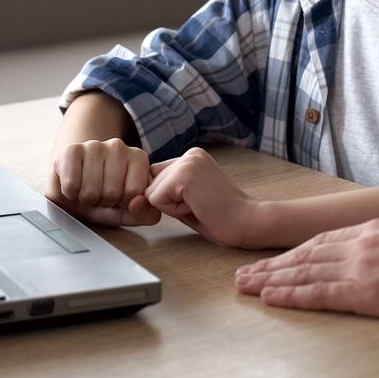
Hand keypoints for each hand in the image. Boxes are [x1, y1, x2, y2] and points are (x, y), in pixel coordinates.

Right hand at [46, 138, 160, 226]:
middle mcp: (118, 146)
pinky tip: (74, 185)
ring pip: (91, 190)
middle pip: (112, 192)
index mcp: (138, 158)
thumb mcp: (127, 211)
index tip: (118, 198)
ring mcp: (94, 145)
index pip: (135, 192)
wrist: (73, 187)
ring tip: (87, 190)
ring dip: (86, 199)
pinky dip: (70, 193)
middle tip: (99, 195)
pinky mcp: (71, 150)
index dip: (123, 203)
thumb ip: (145, 213)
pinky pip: (72, 184)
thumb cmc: (102, 197)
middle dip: (103, 202)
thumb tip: (138, 203)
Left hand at [145, 147, 262, 247]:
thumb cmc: (222, 218)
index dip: (169, 199)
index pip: (156, 179)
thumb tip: (131, 199)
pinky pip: (156, 199)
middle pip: (151, 184)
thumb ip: (161, 196)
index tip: (198, 203)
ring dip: (171, 207)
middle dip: (168, 203)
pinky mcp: (184, 174)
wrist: (248, 223)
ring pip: (152, 192)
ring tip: (199, 206)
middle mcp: (189, 154)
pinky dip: (173, 210)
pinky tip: (197, 207)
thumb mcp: (186, 202)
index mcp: (192, 157)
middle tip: (200, 206)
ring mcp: (187, 161)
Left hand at [235, 219, 378, 320]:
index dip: (294, 253)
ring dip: (271, 280)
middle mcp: (361, 242)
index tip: (275, 261)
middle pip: (305, 254)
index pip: (323, 240)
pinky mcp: (366, 291)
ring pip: (304, 272)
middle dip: (272, 265)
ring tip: (245, 286)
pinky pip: (319, 293)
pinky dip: (291, 295)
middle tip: (244, 274)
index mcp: (374, 229)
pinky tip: (271, 297)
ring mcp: (361, 265)